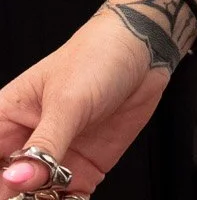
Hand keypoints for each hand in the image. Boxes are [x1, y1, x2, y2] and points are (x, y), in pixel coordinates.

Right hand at [0, 9, 173, 194]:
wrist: (145, 50)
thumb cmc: (98, 56)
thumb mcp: (68, 100)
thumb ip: (44, 144)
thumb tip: (15, 180)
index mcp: (8, 119)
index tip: (9, 189)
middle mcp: (27, 143)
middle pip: (7, 186)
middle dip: (15, 197)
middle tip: (35, 197)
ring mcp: (54, 160)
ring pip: (34, 198)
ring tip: (53, 199)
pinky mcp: (82, 170)